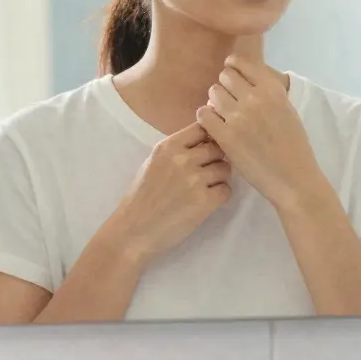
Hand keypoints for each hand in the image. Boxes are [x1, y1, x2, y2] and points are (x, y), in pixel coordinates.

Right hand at [107, 123, 232, 263]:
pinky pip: (226, 190)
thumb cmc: (141, 198)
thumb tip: (205, 141)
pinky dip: (220, 196)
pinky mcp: (205, 201)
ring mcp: (195, 180)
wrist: (133, 232)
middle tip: (207, 173)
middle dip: (216, 159)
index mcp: (168, 146)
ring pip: (226, 169)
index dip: (209, 137)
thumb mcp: (153, 163)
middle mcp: (183, 159)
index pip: (202, 128)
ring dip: (220, 178)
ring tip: (205, 189)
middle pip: (218, 148)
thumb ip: (177, 150)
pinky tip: (206, 202)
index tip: (207, 148)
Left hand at [197, 55, 323, 210]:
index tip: (232, 78)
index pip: (241, 63)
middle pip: (224, 77)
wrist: (293, 178)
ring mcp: (238, 116)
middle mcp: (255, 98)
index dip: (233, 68)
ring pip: (212, 93)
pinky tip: (214, 128)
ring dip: (215, 102)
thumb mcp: (287, 109)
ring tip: (222, 116)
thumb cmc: (293, 146)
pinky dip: (206, 118)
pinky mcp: (225, 136)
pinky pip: (203, 114)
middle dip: (224, 87)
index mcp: (272, 89)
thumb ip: (269, 92)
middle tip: (228, 102)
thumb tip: (247, 80)